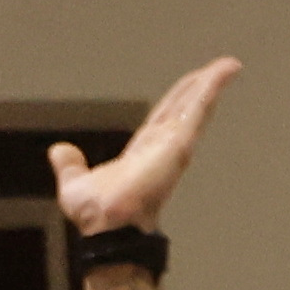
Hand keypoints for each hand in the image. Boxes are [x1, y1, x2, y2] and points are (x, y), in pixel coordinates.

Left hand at [50, 53, 240, 243]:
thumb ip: (71, 165)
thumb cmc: (97, 215)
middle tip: (219, 69)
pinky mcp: (179, 143)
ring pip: (196, 106)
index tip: (191, 85)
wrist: (106, 225)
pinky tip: (224, 71)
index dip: (177, 100)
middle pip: (184, 107)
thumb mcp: (75, 184)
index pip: (164, 118)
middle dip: (200, 87)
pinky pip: (198, 110)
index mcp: (143, 153)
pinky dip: (211, 89)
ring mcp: (174, 144)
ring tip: (230, 65)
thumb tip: (60, 151)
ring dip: (212, 84)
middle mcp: (162, 147)